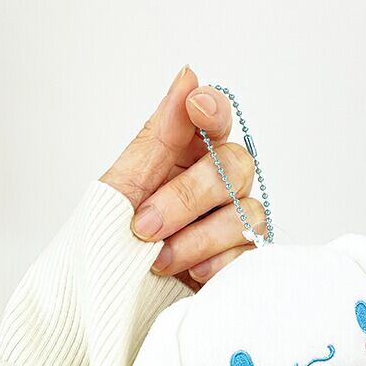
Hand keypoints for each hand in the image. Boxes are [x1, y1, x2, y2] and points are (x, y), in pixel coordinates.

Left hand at [100, 65, 264, 287]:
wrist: (117, 291)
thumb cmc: (117, 235)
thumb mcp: (125, 185)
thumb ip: (159, 136)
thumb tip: (188, 74)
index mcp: (189, 155)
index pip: (216, 118)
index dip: (213, 109)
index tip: (196, 106)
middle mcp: (220, 182)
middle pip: (235, 166)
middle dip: (187, 197)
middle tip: (145, 226)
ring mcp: (236, 219)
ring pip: (246, 213)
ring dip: (197, 238)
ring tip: (159, 259)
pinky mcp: (243, 255)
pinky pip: (248, 252)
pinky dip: (215, 263)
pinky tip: (191, 273)